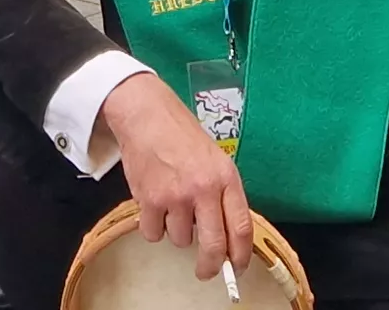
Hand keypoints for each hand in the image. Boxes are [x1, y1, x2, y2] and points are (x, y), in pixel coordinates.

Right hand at [101, 73, 251, 277]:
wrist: (147, 116)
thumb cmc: (181, 136)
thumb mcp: (214, 160)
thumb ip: (222, 194)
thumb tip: (226, 234)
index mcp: (226, 177)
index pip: (242, 227)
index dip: (242, 255)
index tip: (238, 267)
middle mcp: (204, 189)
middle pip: (214, 245)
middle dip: (211, 267)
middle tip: (206, 272)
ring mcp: (177, 196)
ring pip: (181, 240)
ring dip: (176, 232)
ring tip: (172, 206)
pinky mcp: (150, 200)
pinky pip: (154, 233)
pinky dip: (153, 226)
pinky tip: (154, 206)